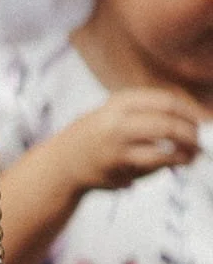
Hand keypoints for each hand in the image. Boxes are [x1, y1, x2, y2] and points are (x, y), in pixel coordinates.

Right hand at [55, 86, 203, 192]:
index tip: (205, 121)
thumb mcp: (116, 114)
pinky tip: (181, 162)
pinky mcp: (120, 163)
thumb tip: (192, 119)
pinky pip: (157, 160)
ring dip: (188, 147)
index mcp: (121, 100)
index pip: (166, 100)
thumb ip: (147, 113)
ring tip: (195, 153)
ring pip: (166, 137)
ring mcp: (118, 140)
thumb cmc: (98, 137)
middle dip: (192, 131)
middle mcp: (119, 116)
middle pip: (169, 118)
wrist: (65, 161)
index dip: (191, 112)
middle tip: (201, 141)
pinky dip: (175, 161)